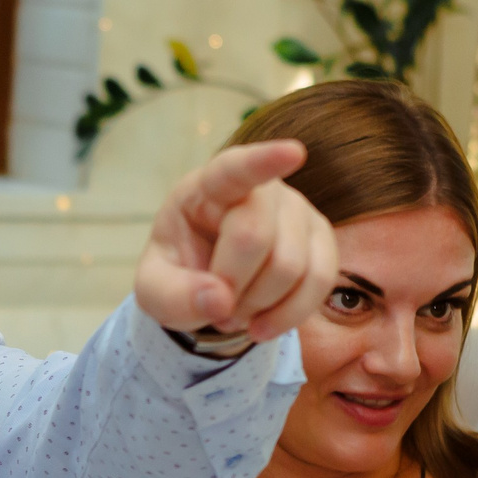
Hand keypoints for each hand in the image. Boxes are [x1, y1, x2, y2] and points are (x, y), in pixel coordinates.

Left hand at [133, 138, 336, 342]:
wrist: (211, 288)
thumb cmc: (180, 275)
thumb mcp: (154, 291)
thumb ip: (173, 297)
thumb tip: (220, 300)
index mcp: (207, 188)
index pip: (235, 169)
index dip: (264, 161)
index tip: (294, 153)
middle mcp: (260, 189)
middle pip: (255, 235)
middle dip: (231, 284)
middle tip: (216, 305)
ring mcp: (298, 210)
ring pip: (291, 265)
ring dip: (257, 305)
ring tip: (235, 312)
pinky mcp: (322, 240)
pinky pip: (320, 279)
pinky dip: (289, 314)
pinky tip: (264, 325)